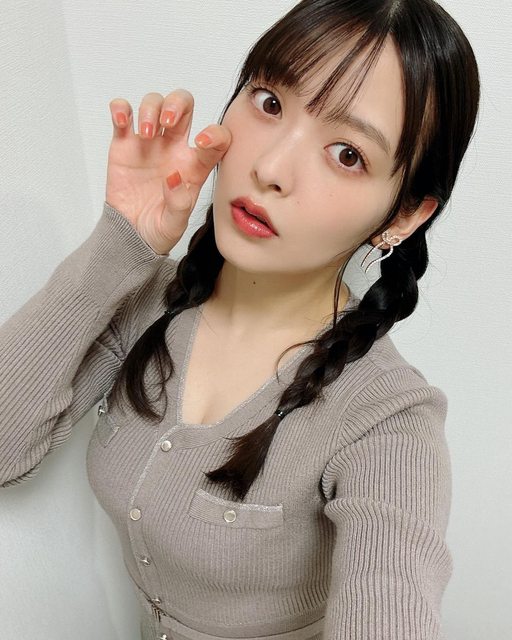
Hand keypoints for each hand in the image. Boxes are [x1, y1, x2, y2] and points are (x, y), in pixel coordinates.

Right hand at [106, 89, 230, 253]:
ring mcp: (149, 142)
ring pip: (154, 102)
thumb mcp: (174, 225)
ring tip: (146, 133)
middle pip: (184, 105)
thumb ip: (179, 203)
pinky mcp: (124, 143)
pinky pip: (123, 113)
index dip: (216, 133)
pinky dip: (121, 108)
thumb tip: (174, 178)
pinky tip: (121, 121)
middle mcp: (175, 148)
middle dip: (177, 103)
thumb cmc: (158, 229)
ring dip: (151, 109)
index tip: (202, 141)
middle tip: (167, 121)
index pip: (216, 139)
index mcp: (195, 166)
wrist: (130, 235)